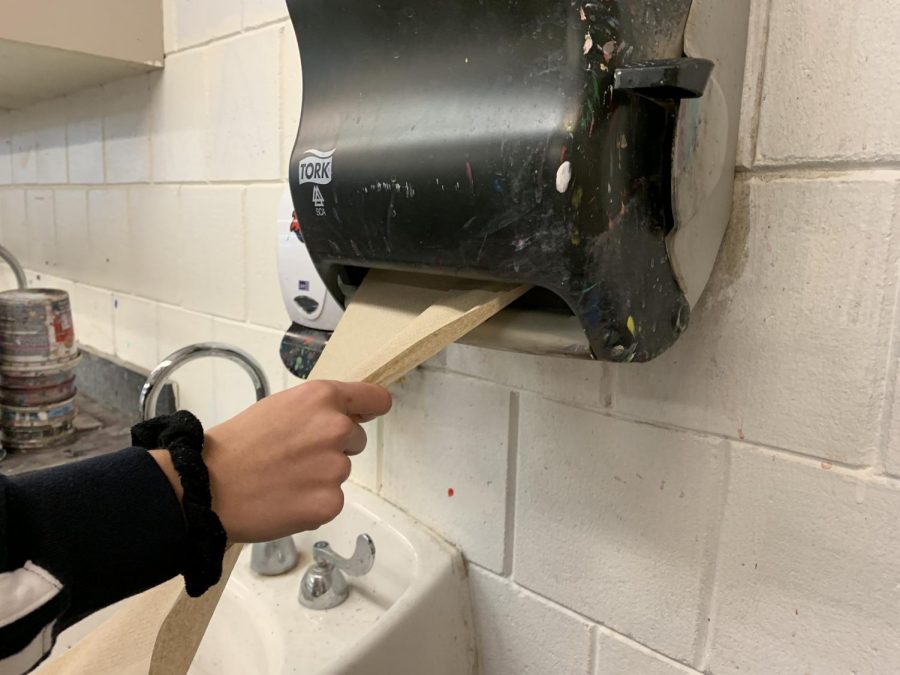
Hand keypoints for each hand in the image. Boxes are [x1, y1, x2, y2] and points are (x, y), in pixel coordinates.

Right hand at [151, 380, 391, 542]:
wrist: (207, 487)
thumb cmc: (236, 445)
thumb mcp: (278, 408)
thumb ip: (316, 410)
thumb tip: (349, 415)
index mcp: (321, 398)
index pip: (374, 398)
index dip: (370, 408)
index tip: (369, 414)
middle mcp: (335, 428)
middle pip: (355, 439)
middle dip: (333, 448)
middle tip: (293, 457)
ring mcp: (336, 467)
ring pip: (341, 471)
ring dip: (320, 477)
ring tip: (283, 479)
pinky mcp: (330, 502)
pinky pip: (332, 501)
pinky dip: (314, 504)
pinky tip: (285, 500)